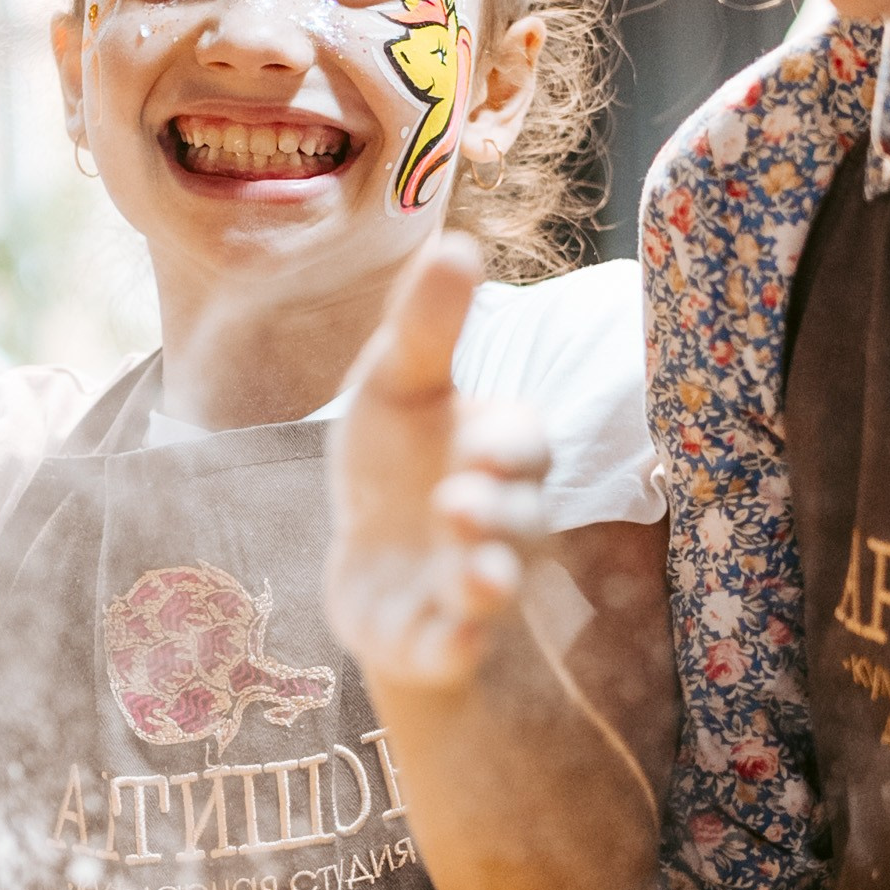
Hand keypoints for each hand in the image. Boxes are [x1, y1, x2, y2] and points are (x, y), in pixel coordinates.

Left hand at [327, 236, 550, 691]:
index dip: (509, 450)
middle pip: (517, 519)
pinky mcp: (438, 638)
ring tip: (473, 577)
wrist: (365, 555)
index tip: (481, 446)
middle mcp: (499, 521)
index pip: (524, 445)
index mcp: (498, 451)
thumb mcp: (396, 382)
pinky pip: (457, 648)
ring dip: (488, 582)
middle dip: (494, 514)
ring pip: (494, 585)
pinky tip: (451, 643)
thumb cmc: (393, 458)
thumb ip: (426, 327)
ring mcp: (471, 584)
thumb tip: (457, 242)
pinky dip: (457, 647)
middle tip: (457, 506)